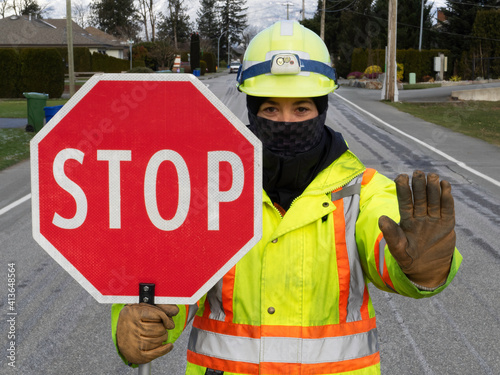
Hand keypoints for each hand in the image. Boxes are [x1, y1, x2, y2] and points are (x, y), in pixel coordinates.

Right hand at [116, 303, 178, 364]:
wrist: (119, 332)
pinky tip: (168, 346)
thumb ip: (161, 306)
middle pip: (159, 329)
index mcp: (133, 313)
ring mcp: (133, 342)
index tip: (168, 322)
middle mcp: (131, 327)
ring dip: (163, 338)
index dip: (166, 318)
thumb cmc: (135, 317)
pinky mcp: (136, 355)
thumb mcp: (145, 307)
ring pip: (158, 340)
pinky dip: (165, 349)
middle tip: (162, 328)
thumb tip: (175, 311)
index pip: (157, 315)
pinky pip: (155, 353)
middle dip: (164, 329)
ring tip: (161, 335)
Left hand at [378, 170, 455, 287]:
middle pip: (420, 198)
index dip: (403, 189)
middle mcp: (420, 217)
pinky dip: (447, 199)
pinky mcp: (447, 224)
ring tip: (433, 176)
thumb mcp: (397, 248)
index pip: (404, 202)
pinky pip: (447, 209)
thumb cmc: (408, 258)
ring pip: (433, 201)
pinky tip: (445, 186)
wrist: (426, 269)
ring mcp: (434, 220)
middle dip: (418, 185)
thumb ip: (391, 234)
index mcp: (406, 220)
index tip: (401, 176)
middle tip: (418, 172)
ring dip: (433, 188)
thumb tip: (381, 218)